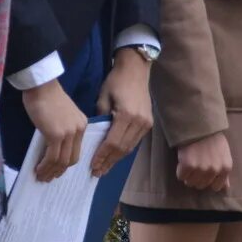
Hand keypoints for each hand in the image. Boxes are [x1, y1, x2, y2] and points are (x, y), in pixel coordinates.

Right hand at [23, 79, 88, 181]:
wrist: (41, 86)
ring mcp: (68, 133)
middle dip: (59, 171)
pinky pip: (52, 157)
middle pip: (71, 159)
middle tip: (48, 177)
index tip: (56, 170)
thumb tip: (52, 147)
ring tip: (41, 177)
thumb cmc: (47, 97)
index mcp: (81, 125)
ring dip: (50, 172)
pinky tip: (37, 170)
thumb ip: (62, 129)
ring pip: (62, 161)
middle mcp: (78, 130)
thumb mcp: (61, 115)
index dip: (66, 164)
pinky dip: (45, 166)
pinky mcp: (56, 135)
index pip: (76, 150)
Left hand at [91, 48, 155, 176]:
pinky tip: (115, 156)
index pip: (112, 142)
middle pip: (122, 148)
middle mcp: (139, 122)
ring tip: (105, 168)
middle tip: (96, 172)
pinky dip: (124, 150)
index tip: (92, 166)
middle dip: (108, 162)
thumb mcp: (103, 97)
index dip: (102, 156)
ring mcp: (146, 123)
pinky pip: (135, 141)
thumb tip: (95, 135)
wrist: (136, 69)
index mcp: (126, 115)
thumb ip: (100, 118)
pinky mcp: (149, 123)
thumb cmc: (116, 81)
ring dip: (116, 159)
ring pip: (130, 147)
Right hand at [176, 130, 232, 192]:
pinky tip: (183, 160)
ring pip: (190, 183)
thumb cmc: (212, 138)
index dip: (208, 180)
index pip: (216, 187)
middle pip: (201, 185)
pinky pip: (181, 176)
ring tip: (190, 161)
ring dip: (188, 175)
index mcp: (225, 168)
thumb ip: (224, 172)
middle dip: (197, 177)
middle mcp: (214, 170)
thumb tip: (226, 188)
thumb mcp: (224, 154)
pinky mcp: (188, 165)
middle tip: (195, 164)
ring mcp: (201, 168)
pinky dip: (180, 170)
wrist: (199, 124)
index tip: (204, 172)